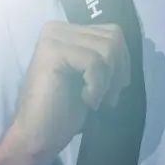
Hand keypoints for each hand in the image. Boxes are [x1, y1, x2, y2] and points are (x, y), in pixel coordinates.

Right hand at [4, 21, 131, 164]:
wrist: (37, 135)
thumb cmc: (64, 111)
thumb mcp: (90, 77)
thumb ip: (103, 57)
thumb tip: (127, 50)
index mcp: (66, 31)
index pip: (113, 33)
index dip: (122, 63)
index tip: (112, 90)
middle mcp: (57, 28)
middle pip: (114, 37)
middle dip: (117, 72)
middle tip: (105, 98)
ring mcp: (53, 38)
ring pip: (107, 49)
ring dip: (107, 82)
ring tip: (93, 100)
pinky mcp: (52, 52)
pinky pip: (95, 62)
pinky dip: (97, 87)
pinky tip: (84, 100)